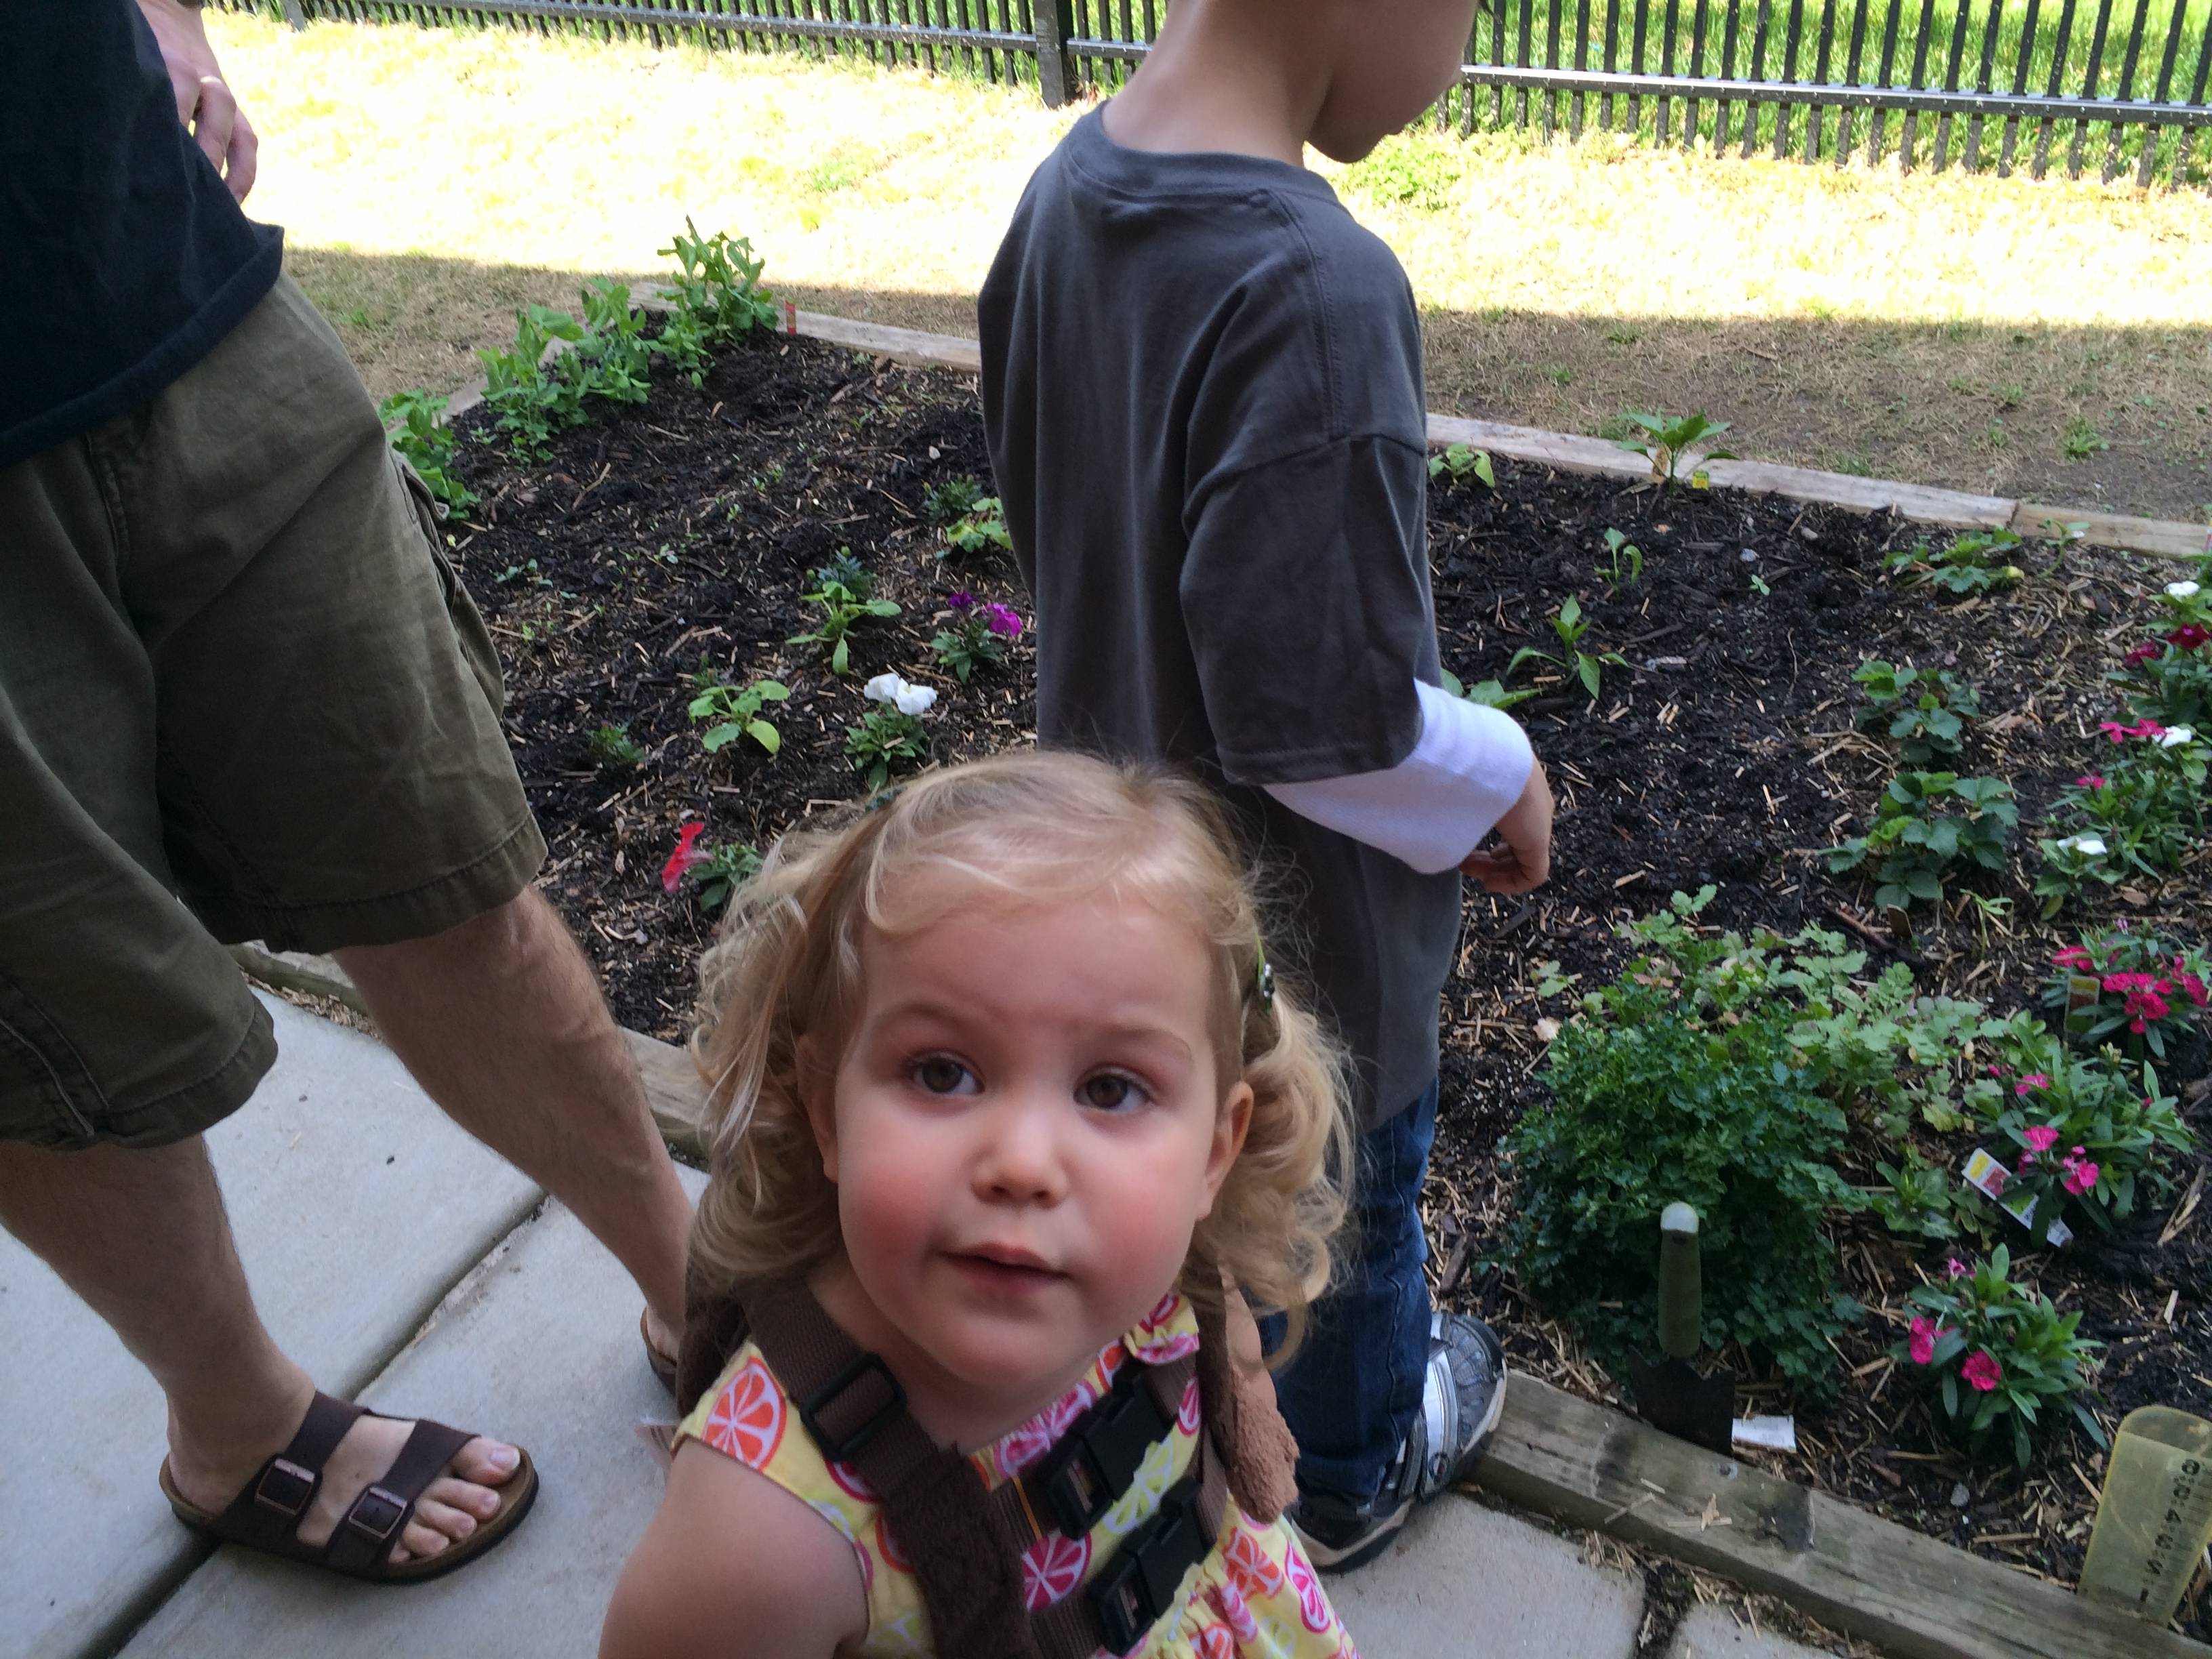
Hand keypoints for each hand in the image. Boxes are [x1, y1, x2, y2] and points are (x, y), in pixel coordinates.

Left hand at [137, 0, 257, 202]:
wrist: (165, 11)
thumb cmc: (134, 45)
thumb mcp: (127, 61)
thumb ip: (127, 93)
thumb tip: (113, 142)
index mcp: (173, 68)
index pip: (174, 111)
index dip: (167, 144)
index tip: (149, 176)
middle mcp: (204, 81)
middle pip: (210, 128)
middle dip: (201, 166)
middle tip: (183, 200)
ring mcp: (223, 94)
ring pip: (235, 137)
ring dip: (230, 175)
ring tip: (221, 210)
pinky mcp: (235, 108)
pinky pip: (247, 142)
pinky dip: (243, 173)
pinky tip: (232, 200)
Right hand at [1459, 759, 1552, 893]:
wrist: (1488, 757)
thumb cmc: (1465, 768)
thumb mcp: (1461, 782)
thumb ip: (1457, 799)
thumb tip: (1438, 813)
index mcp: (1517, 786)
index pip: (1512, 819)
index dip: (1488, 834)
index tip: (1464, 846)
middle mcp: (1533, 803)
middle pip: (1518, 839)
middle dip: (1490, 857)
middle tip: (1463, 864)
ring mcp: (1539, 822)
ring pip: (1524, 855)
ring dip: (1497, 869)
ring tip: (1471, 872)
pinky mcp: (1539, 841)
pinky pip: (1533, 872)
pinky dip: (1512, 883)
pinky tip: (1490, 884)